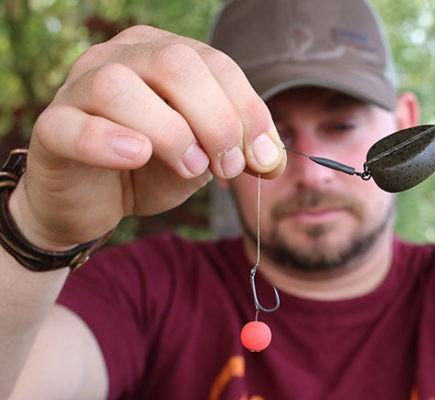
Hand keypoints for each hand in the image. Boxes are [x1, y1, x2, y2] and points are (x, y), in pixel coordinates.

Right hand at [15, 25, 285, 248]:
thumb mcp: (206, 157)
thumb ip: (238, 150)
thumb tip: (273, 159)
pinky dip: (110, 141)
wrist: (96, 201)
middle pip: (174, 64)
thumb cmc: (152, 169)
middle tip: (228, 167)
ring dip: (169, 132)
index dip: (248, 110)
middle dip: (216, 119)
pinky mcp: (52, 128)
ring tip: (190, 168)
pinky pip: (74, 126)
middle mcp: (120, 58)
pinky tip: (137, 157)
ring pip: (119, 86)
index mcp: (164, 55)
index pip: (216, 63)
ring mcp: (79, 88)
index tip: (265, 158)